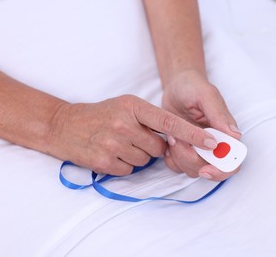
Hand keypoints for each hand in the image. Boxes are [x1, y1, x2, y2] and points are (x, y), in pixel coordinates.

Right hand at [46, 94, 217, 175]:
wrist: (64, 126)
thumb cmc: (99, 115)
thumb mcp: (125, 106)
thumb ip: (149, 118)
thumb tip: (174, 138)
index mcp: (133, 106)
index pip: (169, 122)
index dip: (192, 133)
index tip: (211, 141)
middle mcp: (124, 124)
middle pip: (159, 147)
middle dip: (152, 146)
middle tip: (133, 138)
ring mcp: (113, 143)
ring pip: (145, 160)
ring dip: (137, 156)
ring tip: (118, 144)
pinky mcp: (105, 161)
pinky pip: (129, 170)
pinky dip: (123, 165)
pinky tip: (110, 153)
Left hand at [162, 70, 241, 180]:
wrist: (176, 86)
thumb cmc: (193, 87)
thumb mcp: (206, 95)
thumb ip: (219, 114)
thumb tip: (235, 136)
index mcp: (225, 134)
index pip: (232, 162)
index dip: (221, 171)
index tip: (205, 169)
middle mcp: (213, 145)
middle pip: (209, 169)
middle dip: (190, 159)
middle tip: (177, 139)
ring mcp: (197, 149)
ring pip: (191, 169)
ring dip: (178, 156)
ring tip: (171, 135)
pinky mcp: (183, 150)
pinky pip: (177, 166)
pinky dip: (170, 158)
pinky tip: (168, 141)